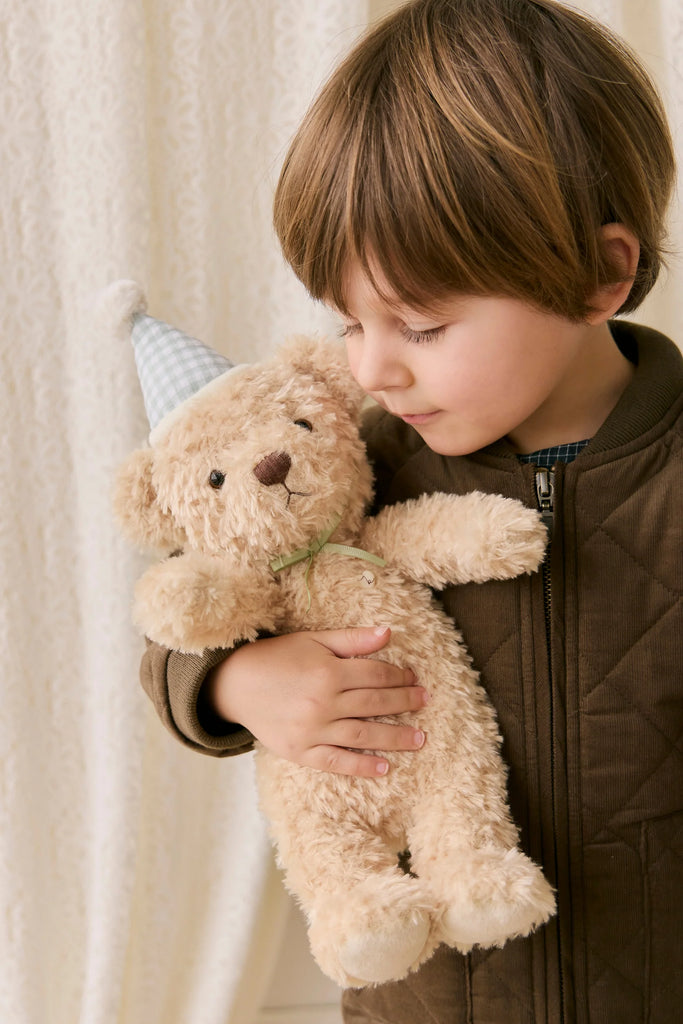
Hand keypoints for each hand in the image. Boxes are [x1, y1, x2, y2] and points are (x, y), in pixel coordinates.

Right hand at [201, 627, 427, 776]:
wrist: (235, 684)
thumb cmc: (277, 658)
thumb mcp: (313, 640)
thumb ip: (352, 639)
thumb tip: (389, 633)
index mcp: (328, 672)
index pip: (376, 675)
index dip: (399, 676)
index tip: (413, 678)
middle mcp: (323, 702)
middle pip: (375, 703)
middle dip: (405, 702)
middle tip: (425, 702)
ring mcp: (312, 730)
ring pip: (364, 734)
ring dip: (395, 737)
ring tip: (420, 739)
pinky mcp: (301, 752)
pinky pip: (337, 762)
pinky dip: (361, 766)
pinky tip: (384, 768)